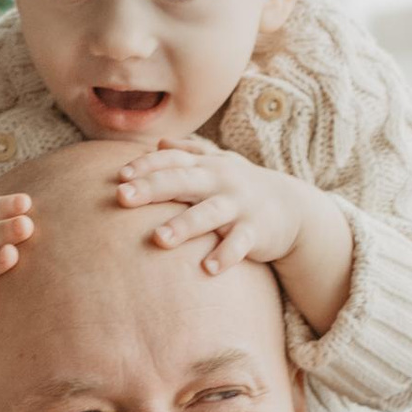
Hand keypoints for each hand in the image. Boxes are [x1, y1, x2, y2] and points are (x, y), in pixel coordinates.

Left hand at [112, 143, 303, 275]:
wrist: (292, 207)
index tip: (119, 177)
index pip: (171, 160)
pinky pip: (240, 243)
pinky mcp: (256, 231)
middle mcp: (220, 181)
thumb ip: (188, 152)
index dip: (146, 166)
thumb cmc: (241, 186)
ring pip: (209, 213)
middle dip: (152, 188)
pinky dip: (226, 255)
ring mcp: (238, 206)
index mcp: (205, 166)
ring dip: (185, 225)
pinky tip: (208, 269)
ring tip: (159, 239)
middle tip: (122, 198)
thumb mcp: (219, 163)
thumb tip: (159, 142)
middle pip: (182, 182)